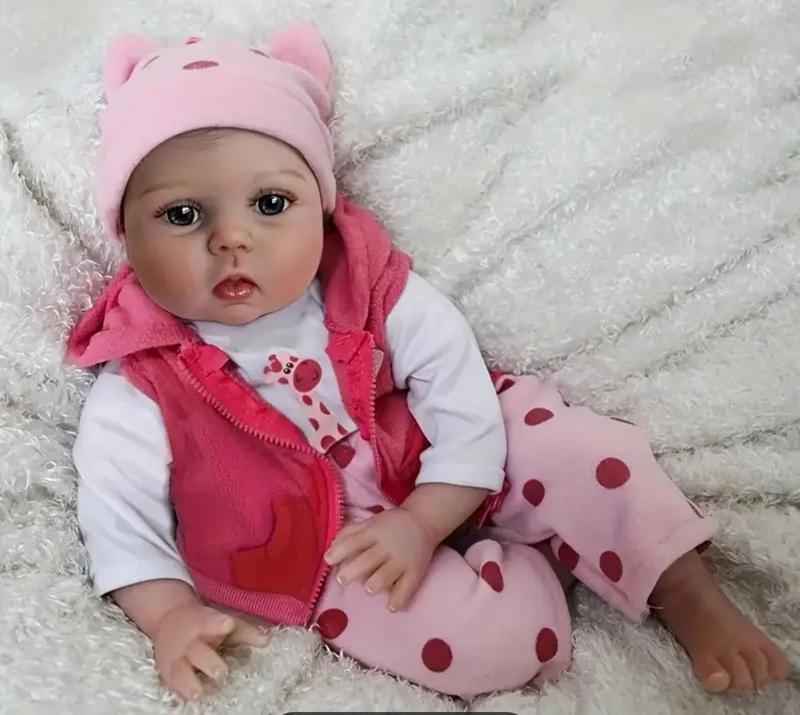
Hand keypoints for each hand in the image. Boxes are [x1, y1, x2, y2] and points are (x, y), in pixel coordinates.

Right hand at [152, 602, 267, 700]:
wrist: (168, 618)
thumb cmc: (206, 624)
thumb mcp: (224, 623)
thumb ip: (246, 633)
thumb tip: (266, 641)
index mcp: (205, 624)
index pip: (211, 622)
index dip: (219, 624)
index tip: (228, 624)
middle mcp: (190, 641)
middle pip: (197, 650)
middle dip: (208, 661)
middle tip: (220, 672)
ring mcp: (177, 657)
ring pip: (181, 669)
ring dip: (189, 683)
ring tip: (198, 694)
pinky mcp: (167, 671)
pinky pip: (172, 682)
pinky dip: (179, 691)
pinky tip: (188, 700)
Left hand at [324, 507, 438, 610]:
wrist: (424, 521)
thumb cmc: (391, 524)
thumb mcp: (371, 522)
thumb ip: (350, 533)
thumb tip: (331, 548)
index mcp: (375, 533)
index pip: (354, 542)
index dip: (339, 551)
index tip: (328, 560)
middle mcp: (388, 547)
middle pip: (367, 561)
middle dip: (351, 572)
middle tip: (342, 579)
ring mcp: (402, 561)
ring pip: (384, 577)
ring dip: (373, 585)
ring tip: (369, 588)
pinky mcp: (415, 572)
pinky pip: (406, 589)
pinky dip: (397, 600)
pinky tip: (391, 605)